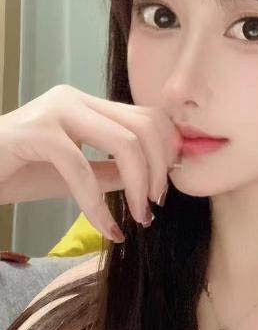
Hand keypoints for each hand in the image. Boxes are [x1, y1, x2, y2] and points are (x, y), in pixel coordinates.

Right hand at [0, 84, 181, 241]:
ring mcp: (54, 111)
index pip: (147, 116)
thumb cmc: (17, 174)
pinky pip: (84, 171)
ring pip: (125, 143)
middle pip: (144, 126)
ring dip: (139, 186)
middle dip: (159, 169)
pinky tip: (108, 231)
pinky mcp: (36, 133)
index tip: (165, 187)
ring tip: (139, 217)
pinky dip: (100, 206)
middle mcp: (73, 98)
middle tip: (155, 205)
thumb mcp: (77, 175)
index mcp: (86, 103)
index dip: (167, 150)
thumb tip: (154, 179)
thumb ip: (112, 171)